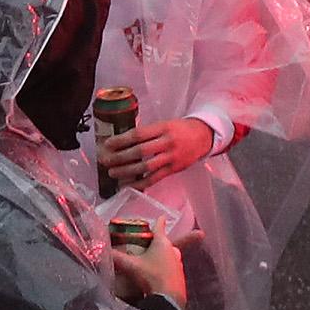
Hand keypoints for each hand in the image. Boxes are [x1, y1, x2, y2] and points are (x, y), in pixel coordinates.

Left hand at [100, 116, 215, 189]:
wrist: (204, 136)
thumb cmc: (181, 129)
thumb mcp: (165, 124)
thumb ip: (148, 132)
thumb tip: (122, 141)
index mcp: (164, 128)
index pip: (138, 134)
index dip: (121, 140)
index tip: (107, 144)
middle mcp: (168, 142)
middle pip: (140, 151)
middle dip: (119, 157)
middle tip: (105, 160)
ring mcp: (172, 157)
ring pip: (146, 167)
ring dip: (126, 171)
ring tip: (113, 172)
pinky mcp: (174, 169)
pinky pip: (154, 178)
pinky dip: (140, 184)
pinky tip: (128, 185)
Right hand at [107, 229, 186, 309]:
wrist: (168, 299)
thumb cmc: (150, 276)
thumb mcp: (130, 266)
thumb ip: (115, 257)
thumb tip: (99, 249)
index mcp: (162, 243)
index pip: (160, 227)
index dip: (159, 222)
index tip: (161, 216)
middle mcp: (173, 251)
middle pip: (165, 242)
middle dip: (157, 242)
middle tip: (148, 244)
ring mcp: (179, 264)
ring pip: (169, 256)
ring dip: (162, 256)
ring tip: (150, 261)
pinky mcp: (180, 277)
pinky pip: (171, 268)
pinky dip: (165, 269)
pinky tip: (156, 276)